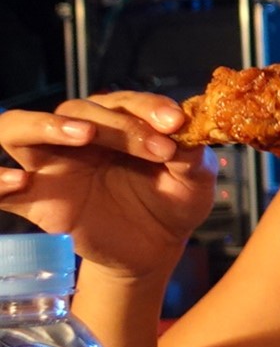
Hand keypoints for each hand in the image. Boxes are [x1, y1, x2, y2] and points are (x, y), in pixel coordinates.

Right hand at [0, 96, 214, 278]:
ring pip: (18, 129)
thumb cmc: (173, 202)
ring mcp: (52, 164)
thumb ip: (190, 155)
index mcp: (117, 121)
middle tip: (157, 146)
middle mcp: (78, 135)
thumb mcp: (194, 180)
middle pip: (76, 111)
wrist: (157, 246)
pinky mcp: (36, 198)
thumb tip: (185, 132)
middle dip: (118, 124)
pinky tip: (20, 181)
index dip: (148, 107)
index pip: (122, 100)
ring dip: (43, 125)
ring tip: (83, 135)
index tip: (176, 124)